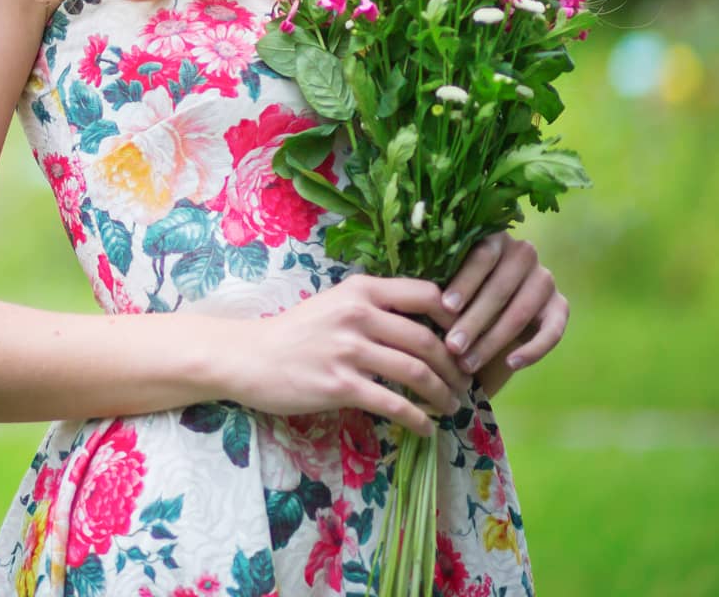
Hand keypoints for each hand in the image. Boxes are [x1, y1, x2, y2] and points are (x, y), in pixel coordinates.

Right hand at [224, 274, 472, 438]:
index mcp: (360, 289)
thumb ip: (375, 308)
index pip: (425, 294)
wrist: (252, 356)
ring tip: (452, 407)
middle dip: (455, 368)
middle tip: (465, 384)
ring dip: (443, 394)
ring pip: (415, 372)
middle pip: (427, 339)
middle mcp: (357, 313)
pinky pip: (393, 404)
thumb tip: (425, 325)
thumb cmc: (298, 331)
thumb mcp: (336, 304)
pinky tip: (426, 429)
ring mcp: (348, 349)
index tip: (466, 340)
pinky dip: (417, 420)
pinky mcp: (340, 385)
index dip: (455, 318)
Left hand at [434, 232, 567, 393]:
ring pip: (521, 311)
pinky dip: (533, 349)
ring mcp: (544, 279)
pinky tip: (512, 363)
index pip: (482, 256)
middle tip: (452, 346)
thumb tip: (412, 287)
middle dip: (474, 320)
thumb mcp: (447, 280)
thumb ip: (438, 277)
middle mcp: (523, 253)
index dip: (465, 282)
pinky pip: (552, 330)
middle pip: (500, 287)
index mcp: (494, 237)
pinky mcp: (560, 306)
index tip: (445, 307)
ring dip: (494, 340)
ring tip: (468, 362)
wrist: (488, 316)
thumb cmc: (456, 295)